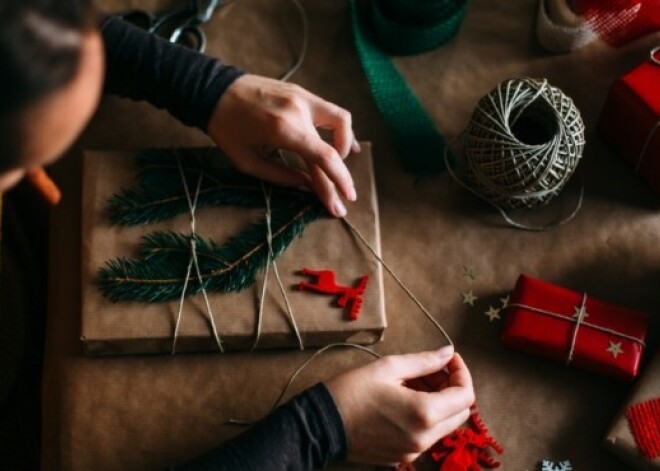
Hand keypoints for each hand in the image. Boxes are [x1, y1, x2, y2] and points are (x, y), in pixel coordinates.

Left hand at [208, 74, 359, 216]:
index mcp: (285, 129)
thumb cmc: (225, 129)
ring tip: (339, 164)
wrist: (213, 90)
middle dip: (342, 175)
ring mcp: (304, 97)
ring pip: (342, 120)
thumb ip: (281, 176)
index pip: (324, 159)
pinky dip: (338, 129)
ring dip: (345, 145)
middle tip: (344, 195)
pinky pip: (330, 111)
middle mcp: (300, 110)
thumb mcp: (247, 161)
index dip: (337, 184)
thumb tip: (308, 186)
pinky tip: (340, 143)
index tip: (342, 204)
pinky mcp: (301, 92)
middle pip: (335, 146)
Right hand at [326, 346, 473, 465]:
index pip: (465, 396)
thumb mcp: (388, 367)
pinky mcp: (401, 456)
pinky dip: (424, 416)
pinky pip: (425, 436)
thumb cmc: (351, 391)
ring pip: (443, 425)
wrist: (321, 424)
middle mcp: (423, 438)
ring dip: (438, 402)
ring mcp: (413, 451)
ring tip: (413, 382)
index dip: (462, 373)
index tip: (449, 359)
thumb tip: (447, 353)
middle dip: (451, 387)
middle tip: (430, 370)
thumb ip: (424, 361)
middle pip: (459, 413)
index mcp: (424, 414)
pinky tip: (403, 400)